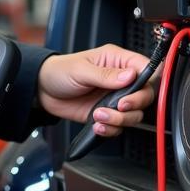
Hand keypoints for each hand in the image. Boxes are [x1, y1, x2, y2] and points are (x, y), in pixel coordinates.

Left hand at [36, 44, 154, 137]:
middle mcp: (120, 80)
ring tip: (99, 115)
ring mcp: (114, 98)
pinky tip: (97, 124)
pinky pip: (120, 126)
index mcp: (118, 61)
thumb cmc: (60, 71)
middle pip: (146, 95)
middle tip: (119, 106)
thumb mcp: (81, 70)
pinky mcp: (107, 114)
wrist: (43, 91)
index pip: (146, 68)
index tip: (133, 92)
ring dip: (119, 119)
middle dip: (134, 104)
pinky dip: (111, 129)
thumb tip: (130, 75)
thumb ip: (106, 75)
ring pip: (134, 114)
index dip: (147, 82)